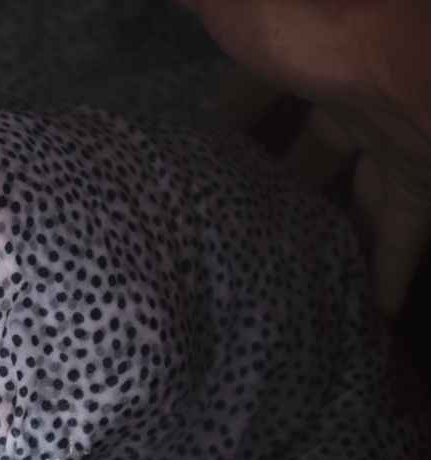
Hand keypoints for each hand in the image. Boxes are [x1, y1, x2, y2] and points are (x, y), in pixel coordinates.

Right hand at [185, 0, 430, 316]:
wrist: (402, 50)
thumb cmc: (310, 21)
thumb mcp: (228, 6)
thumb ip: (198, 7)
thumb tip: (164, 7)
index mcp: (304, 53)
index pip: (254, 93)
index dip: (221, 128)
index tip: (184, 172)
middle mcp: (347, 97)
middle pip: (303, 154)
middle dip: (267, 193)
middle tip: (220, 244)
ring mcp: (391, 141)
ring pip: (349, 199)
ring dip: (318, 239)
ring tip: (269, 289)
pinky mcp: (423, 181)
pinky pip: (401, 238)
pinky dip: (383, 279)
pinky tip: (356, 320)